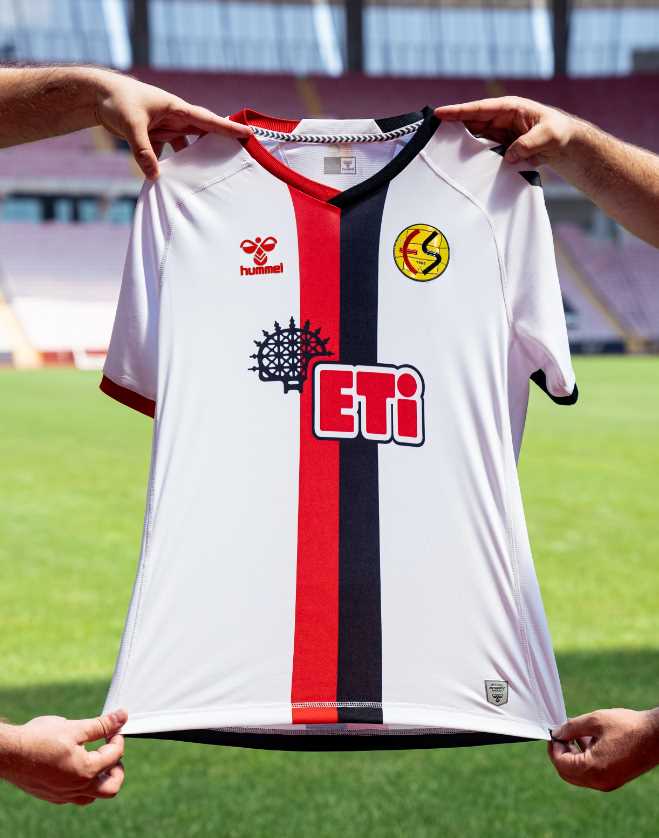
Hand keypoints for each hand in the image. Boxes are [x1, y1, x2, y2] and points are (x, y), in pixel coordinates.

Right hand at [0, 709, 127, 804]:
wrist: (9, 753)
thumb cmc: (39, 739)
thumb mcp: (74, 727)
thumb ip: (101, 725)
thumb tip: (122, 716)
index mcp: (86, 771)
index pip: (115, 756)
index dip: (118, 738)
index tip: (114, 728)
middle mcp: (76, 788)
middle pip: (111, 787)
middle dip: (117, 768)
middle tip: (112, 750)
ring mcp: (63, 795)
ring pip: (92, 795)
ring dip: (100, 779)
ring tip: (97, 758)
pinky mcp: (52, 795)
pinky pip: (76, 796)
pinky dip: (84, 784)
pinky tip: (78, 766)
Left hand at [94, 72, 250, 178]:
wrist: (97, 95)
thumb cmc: (117, 101)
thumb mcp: (131, 126)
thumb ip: (143, 151)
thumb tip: (155, 177)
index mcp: (176, 108)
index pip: (207, 120)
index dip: (227, 128)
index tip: (248, 133)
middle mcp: (175, 117)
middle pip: (203, 132)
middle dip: (221, 142)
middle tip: (241, 154)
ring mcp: (166, 126)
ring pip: (188, 145)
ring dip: (197, 158)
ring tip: (210, 174)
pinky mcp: (155, 136)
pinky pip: (170, 153)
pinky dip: (173, 165)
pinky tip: (176, 180)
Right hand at [435, 96, 578, 166]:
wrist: (565, 144)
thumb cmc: (559, 133)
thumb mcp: (548, 136)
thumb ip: (528, 144)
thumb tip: (508, 156)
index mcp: (510, 108)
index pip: (479, 109)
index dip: (458, 112)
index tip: (439, 113)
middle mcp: (500, 118)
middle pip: (471, 121)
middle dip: (452, 125)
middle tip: (430, 132)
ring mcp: (498, 132)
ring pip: (473, 135)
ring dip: (459, 141)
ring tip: (439, 148)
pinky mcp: (500, 146)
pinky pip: (481, 149)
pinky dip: (471, 154)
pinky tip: (459, 162)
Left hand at [548, 707, 658, 791]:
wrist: (655, 736)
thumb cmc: (628, 726)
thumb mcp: (594, 721)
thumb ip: (571, 728)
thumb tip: (556, 733)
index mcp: (593, 768)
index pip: (561, 764)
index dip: (554, 748)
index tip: (553, 734)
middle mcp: (599, 781)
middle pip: (568, 773)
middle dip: (561, 754)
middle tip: (561, 735)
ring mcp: (608, 783)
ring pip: (579, 775)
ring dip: (572, 756)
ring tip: (574, 734)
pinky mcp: (614, 779)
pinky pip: (591, 774)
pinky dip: (584, 759)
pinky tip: (587, 740)